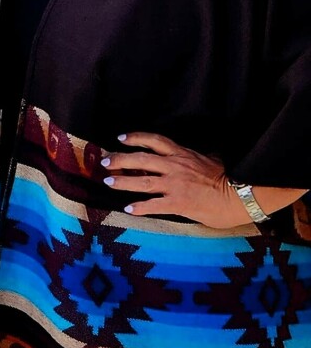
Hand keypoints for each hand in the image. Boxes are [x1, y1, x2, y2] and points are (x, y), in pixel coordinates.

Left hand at [101, 132, 248, 227]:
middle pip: (140, 158)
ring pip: (142, 181)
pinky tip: (128, 209)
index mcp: (182, 154)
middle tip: (105, 162)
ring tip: (109, 182)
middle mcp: (175, 166)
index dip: (135, 137)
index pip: (154, 140)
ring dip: (123, 181)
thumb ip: (197, 157)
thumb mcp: (211, 159)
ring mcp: (175, 184)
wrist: (243, 195)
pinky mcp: (179, 202)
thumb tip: (198, 154)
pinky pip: (154, 204)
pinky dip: (139, 207)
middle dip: (120, 160)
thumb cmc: (231, 178)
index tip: (121, 138)